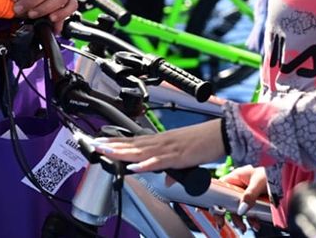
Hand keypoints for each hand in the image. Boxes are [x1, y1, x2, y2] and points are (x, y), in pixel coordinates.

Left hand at [94, 118, 226, 172]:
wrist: (221, 134)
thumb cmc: (204, 142)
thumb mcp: (184, 158)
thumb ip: (173, 169)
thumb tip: (167, 181)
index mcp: (161, 141)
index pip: (134, 141)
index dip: (116, 142)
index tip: (101, 142)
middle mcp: (161, 142)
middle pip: (132, 145)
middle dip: (112, 146)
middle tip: (94, 144)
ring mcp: (168, 148)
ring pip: (140, 151)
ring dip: (122, 152)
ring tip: (106, 152)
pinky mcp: (178, 156)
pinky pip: (159, 161)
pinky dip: (146, 164)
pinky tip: (134, 167)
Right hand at [220, 165, 269, 230]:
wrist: (288, 177)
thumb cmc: (273, 172)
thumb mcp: (259, 183)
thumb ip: (249, 196)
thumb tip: (241, 210)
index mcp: (237, 176)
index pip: (220, 187)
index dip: (215, 198)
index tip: (215, 211)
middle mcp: (240, 185)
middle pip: (228, 201)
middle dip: (228, 214)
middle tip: (223, 224)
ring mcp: (247, 194)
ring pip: (239, 208)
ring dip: (240, 219)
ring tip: (244, 227)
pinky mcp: (255, 201)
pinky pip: (249, 211)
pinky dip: (251, 219)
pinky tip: (255, 224)